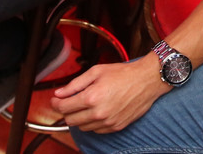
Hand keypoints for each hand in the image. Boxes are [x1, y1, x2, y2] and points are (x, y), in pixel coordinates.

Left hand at [51, 58, 169, 132]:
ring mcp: (107, 122)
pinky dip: (92, 123)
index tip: (56, 99)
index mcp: (92, 97)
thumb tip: (59, 93)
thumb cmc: (124, 74)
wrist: (146, 80)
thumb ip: (75, 84)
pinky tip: (96, 111)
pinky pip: (95, 130)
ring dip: (79, 117)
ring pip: (82, 127)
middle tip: (69, 101)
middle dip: (66, 110)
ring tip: (86, 105)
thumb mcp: (96, 71)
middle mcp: (98, 113)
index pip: (63, 107)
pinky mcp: (115, 127)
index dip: (55, 103)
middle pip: (70, 120)